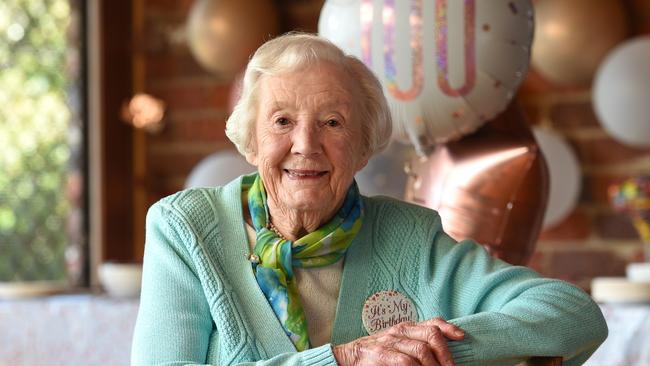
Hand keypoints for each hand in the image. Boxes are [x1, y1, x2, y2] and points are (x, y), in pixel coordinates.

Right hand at [332, 317, 464, 365]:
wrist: (349, 356)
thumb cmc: (378, 354)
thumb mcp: (399, 344)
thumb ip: (417, 343)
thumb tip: (442, 356)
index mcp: (407, 327)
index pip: (433, 322)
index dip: (450, 328)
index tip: (463, 337)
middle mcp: (401, 331)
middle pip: (432, 335)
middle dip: (446, 354)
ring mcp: (391, 341)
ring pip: (421, 350)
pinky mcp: (381, 354)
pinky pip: (405, 361)